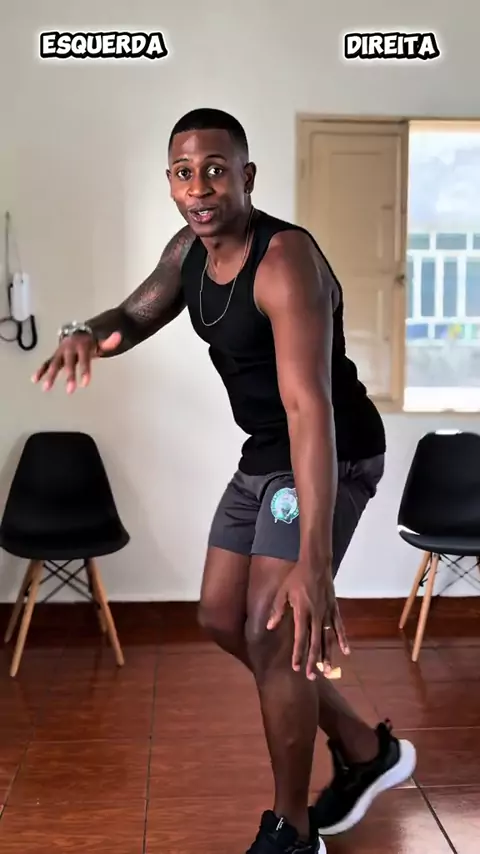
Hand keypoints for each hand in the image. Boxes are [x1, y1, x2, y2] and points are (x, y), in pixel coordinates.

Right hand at [31, 330, 121, 392]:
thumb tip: (118, 336)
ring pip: (54, 363)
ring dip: (49, 375)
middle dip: (69, 376)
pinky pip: (46, 363)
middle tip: (70, 391)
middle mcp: (69, 349)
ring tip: (46, 388)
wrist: (76, 333)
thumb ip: (108, 343)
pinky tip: (35, 380)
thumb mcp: (99, 343)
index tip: (85, 384)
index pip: (84, 360)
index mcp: (81, 346)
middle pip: (69, 363)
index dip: (85, 371)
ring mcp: (60, 352)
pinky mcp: (54, 356)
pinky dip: (40, 370)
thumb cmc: (89, 342)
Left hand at [267, 562, 348, 680]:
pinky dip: (343, 639)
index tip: (296, 667)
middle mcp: (316, 615)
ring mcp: (327, 613)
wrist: (316, 564)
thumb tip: (270, 627)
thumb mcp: (282, 592)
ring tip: (327, 670)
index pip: (299, 638)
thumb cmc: (296, 578)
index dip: (298, 653)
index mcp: (302, 612)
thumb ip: (277, 610)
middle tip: (311, 676)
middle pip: (315, 642)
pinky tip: (346, 652)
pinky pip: (339, 627)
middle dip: (312, 660)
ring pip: (328, 638)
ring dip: (327, 654)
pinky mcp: (334, 609)